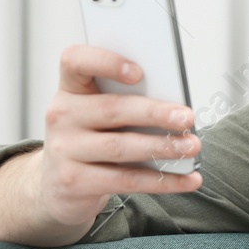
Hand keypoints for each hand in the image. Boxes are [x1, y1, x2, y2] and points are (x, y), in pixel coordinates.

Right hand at [0, 45, 201, 243]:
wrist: (57, 186)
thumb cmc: (91, 139)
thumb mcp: (99, 115)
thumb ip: (128, 102)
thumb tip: (177, 105)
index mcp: (71, 90)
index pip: (76, 62)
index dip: (105, 62)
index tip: (139, 71)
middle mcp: (62, 116)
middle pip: (112, 109)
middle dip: (155, 113)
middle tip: (187, 118)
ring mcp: (64, 150)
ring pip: (121, 147)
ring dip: (162, 147)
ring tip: (191, 146)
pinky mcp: (74, 182)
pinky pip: (126, 180)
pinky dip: (163, 181)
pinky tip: (189, 179)